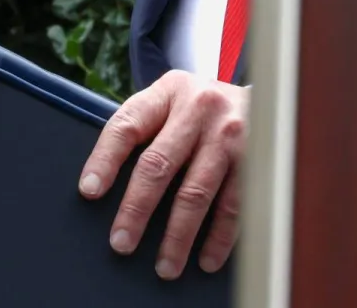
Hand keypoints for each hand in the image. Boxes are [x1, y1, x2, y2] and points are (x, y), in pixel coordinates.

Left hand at [78, 70, 248, 278]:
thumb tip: (102, 186)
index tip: (89, 192)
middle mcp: (201, 108)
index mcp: (169, 92)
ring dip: (179, 235)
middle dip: (137, 208)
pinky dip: (220, 236)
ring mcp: (231, 133)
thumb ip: (145, 129)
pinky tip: (207, 258)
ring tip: (165, 266)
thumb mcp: (173, 100)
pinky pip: (234, 203)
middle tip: (122, 242)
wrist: (267, 90)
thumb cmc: (203, 108)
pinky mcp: (256, 156)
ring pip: (196, 191)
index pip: (128, 125)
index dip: (105, 159)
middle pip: (159, 163)